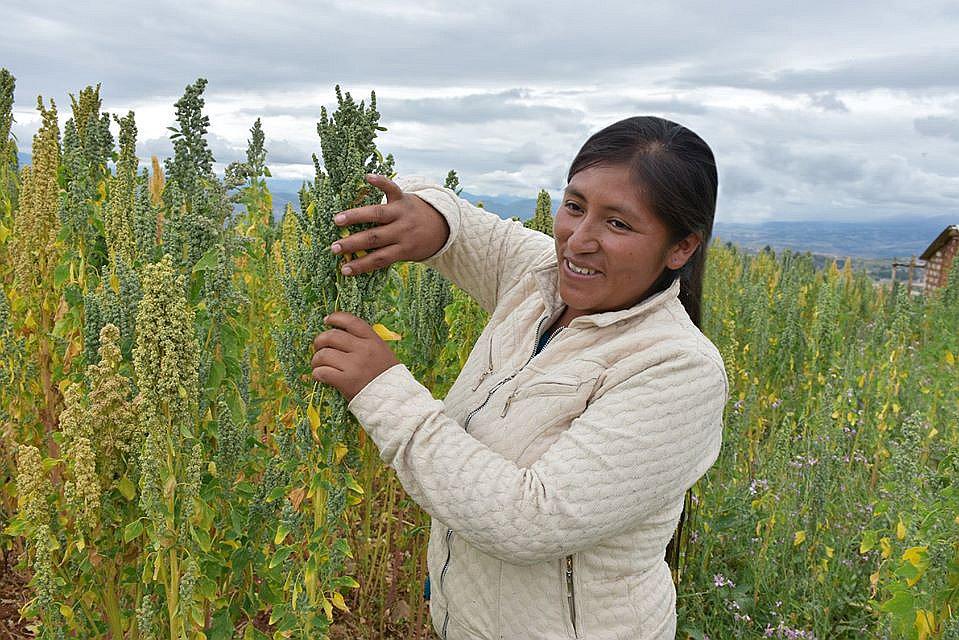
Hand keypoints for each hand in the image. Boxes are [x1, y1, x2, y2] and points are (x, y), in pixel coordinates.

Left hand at [311, 312, 400, 401]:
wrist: (395, 400)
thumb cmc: (388, 377)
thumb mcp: (383, 353)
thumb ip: (367, 343)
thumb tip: (342, 335)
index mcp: (373, 341)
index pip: (351, 322)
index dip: (336, 318)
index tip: (326, 320)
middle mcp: (363, 350)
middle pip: (332, 336)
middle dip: (319, 341)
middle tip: (318, 347)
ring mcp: (354, 365)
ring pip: (324, 354)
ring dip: (316, 359)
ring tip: (318, 365)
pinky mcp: (346, 381)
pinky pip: (323, 372)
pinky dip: (317, 373)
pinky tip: (320, 376)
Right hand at [331, 174, 449, 275]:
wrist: (440, 224)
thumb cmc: (416, 243)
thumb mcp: (406, 253)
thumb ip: (386, 254)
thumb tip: (356, 262)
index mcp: (405, 248)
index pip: (380, 258)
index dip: (362, 265)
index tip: (344, 270)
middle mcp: (403, 230)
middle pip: (376, 237)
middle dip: (354, 243)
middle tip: (334, 248)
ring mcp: (402, 212)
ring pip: (377, 213)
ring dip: (356, 216)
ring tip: (337, 220)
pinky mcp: (403, 197)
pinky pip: (391, 188)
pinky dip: (380, 181)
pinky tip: (366, 178)